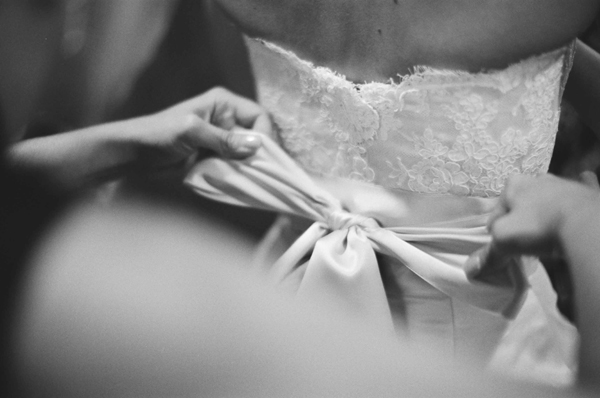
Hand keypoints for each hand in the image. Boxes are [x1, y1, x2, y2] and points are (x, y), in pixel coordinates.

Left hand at [126, 87, 271, 170]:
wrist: (133, 154)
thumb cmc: (157, 135)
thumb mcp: (190, 132)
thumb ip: (223, 139)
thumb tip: (256, 146)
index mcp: (224, 103)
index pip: (260, 116)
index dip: (265, 136)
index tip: (261, 158)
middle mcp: (227, 119)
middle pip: (259, 136)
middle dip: (259, 154)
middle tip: (256, 172)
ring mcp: (223, 139)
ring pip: (249, 154)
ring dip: (248, 167)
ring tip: (246, 179)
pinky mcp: (217, 156)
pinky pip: (237, 165)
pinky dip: (238, 174)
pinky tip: (237, 182)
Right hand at [465, 173, 599, 277]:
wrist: (587, 224)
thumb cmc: (538, 227)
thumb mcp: (505, 241)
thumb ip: (488, 254)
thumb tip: (469, 270)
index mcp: (513, 185)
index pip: (497, 212)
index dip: (497, 231)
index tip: (505, 247)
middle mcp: (537, 179)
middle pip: (523, 204)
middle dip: (522, 219)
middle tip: (527, 243)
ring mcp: (565, 183)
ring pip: (549, 200)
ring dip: (546, 212)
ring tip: (550, 236)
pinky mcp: (588, 192)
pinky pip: (581, 192)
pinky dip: (577, 198)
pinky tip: (578, 208)